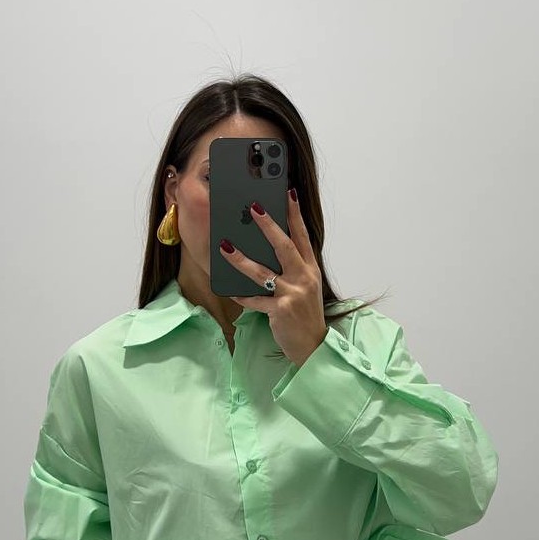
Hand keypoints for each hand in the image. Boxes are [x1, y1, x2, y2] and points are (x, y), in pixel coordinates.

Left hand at [222, 188, 327, 366]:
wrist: (313, 345)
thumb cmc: (306, 314)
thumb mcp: (306, 287)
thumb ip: (293, 269)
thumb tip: (270, 249)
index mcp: (310, 269)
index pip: (303, 236)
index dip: (295, 214)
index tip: (288, 194)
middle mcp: (303, 278)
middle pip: (284, 246)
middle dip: (269, 225)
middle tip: (254, 207)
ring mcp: (292, 294)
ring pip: (262, 272)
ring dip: (241, 259)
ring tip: (225, 246)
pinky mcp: (280, 310)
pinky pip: (254, 300)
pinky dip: (241, 295)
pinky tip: (228, 288)